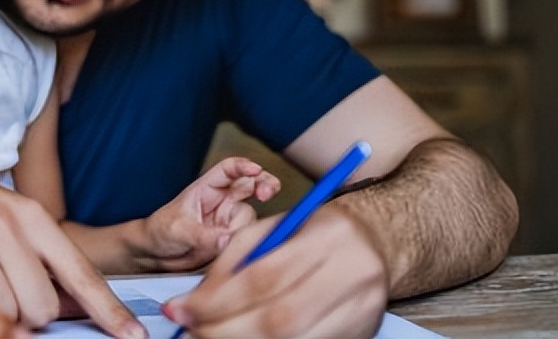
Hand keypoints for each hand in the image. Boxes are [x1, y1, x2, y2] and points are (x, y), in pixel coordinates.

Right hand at [0, 151, 144, 338]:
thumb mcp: (6, 215)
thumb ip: (39, 254)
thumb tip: (73, 302)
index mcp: (30, 216)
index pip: (80, 272)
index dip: (108, 310)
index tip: (133, 337)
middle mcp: (6, 228)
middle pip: (42, 306)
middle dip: (29, 317)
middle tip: (7, 299)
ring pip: (7, 315)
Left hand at [139, 157, 278, 271]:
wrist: (155, 255)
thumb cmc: (161, 231)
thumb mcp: (177, 229)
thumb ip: (202, 235)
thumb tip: (225, 239)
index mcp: (206, 189)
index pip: (229, 170)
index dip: (244, 166)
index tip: (256, 170)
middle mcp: (222, 202)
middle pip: (252, 185)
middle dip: (265, 185)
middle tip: (267, 193)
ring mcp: (229, 221)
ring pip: (251, 217)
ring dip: (246, 227)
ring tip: (227, 240)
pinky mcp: (231, 240)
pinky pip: (247, 239)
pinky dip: (248, 242)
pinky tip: (236, 248)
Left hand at [162, 201, 387, 337]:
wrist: (377, 244)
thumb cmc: (318, 232)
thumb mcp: (275, 228)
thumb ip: (235, 259)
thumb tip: (196, 299)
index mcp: (327, 239)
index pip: (262, 277)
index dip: (215, 300)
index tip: (180, 309)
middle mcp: (351, 276)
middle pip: (277, 319)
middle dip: (224, 330)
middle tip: (189, 331)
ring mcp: (361, 311)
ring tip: (209, 338)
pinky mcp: (360, 333)